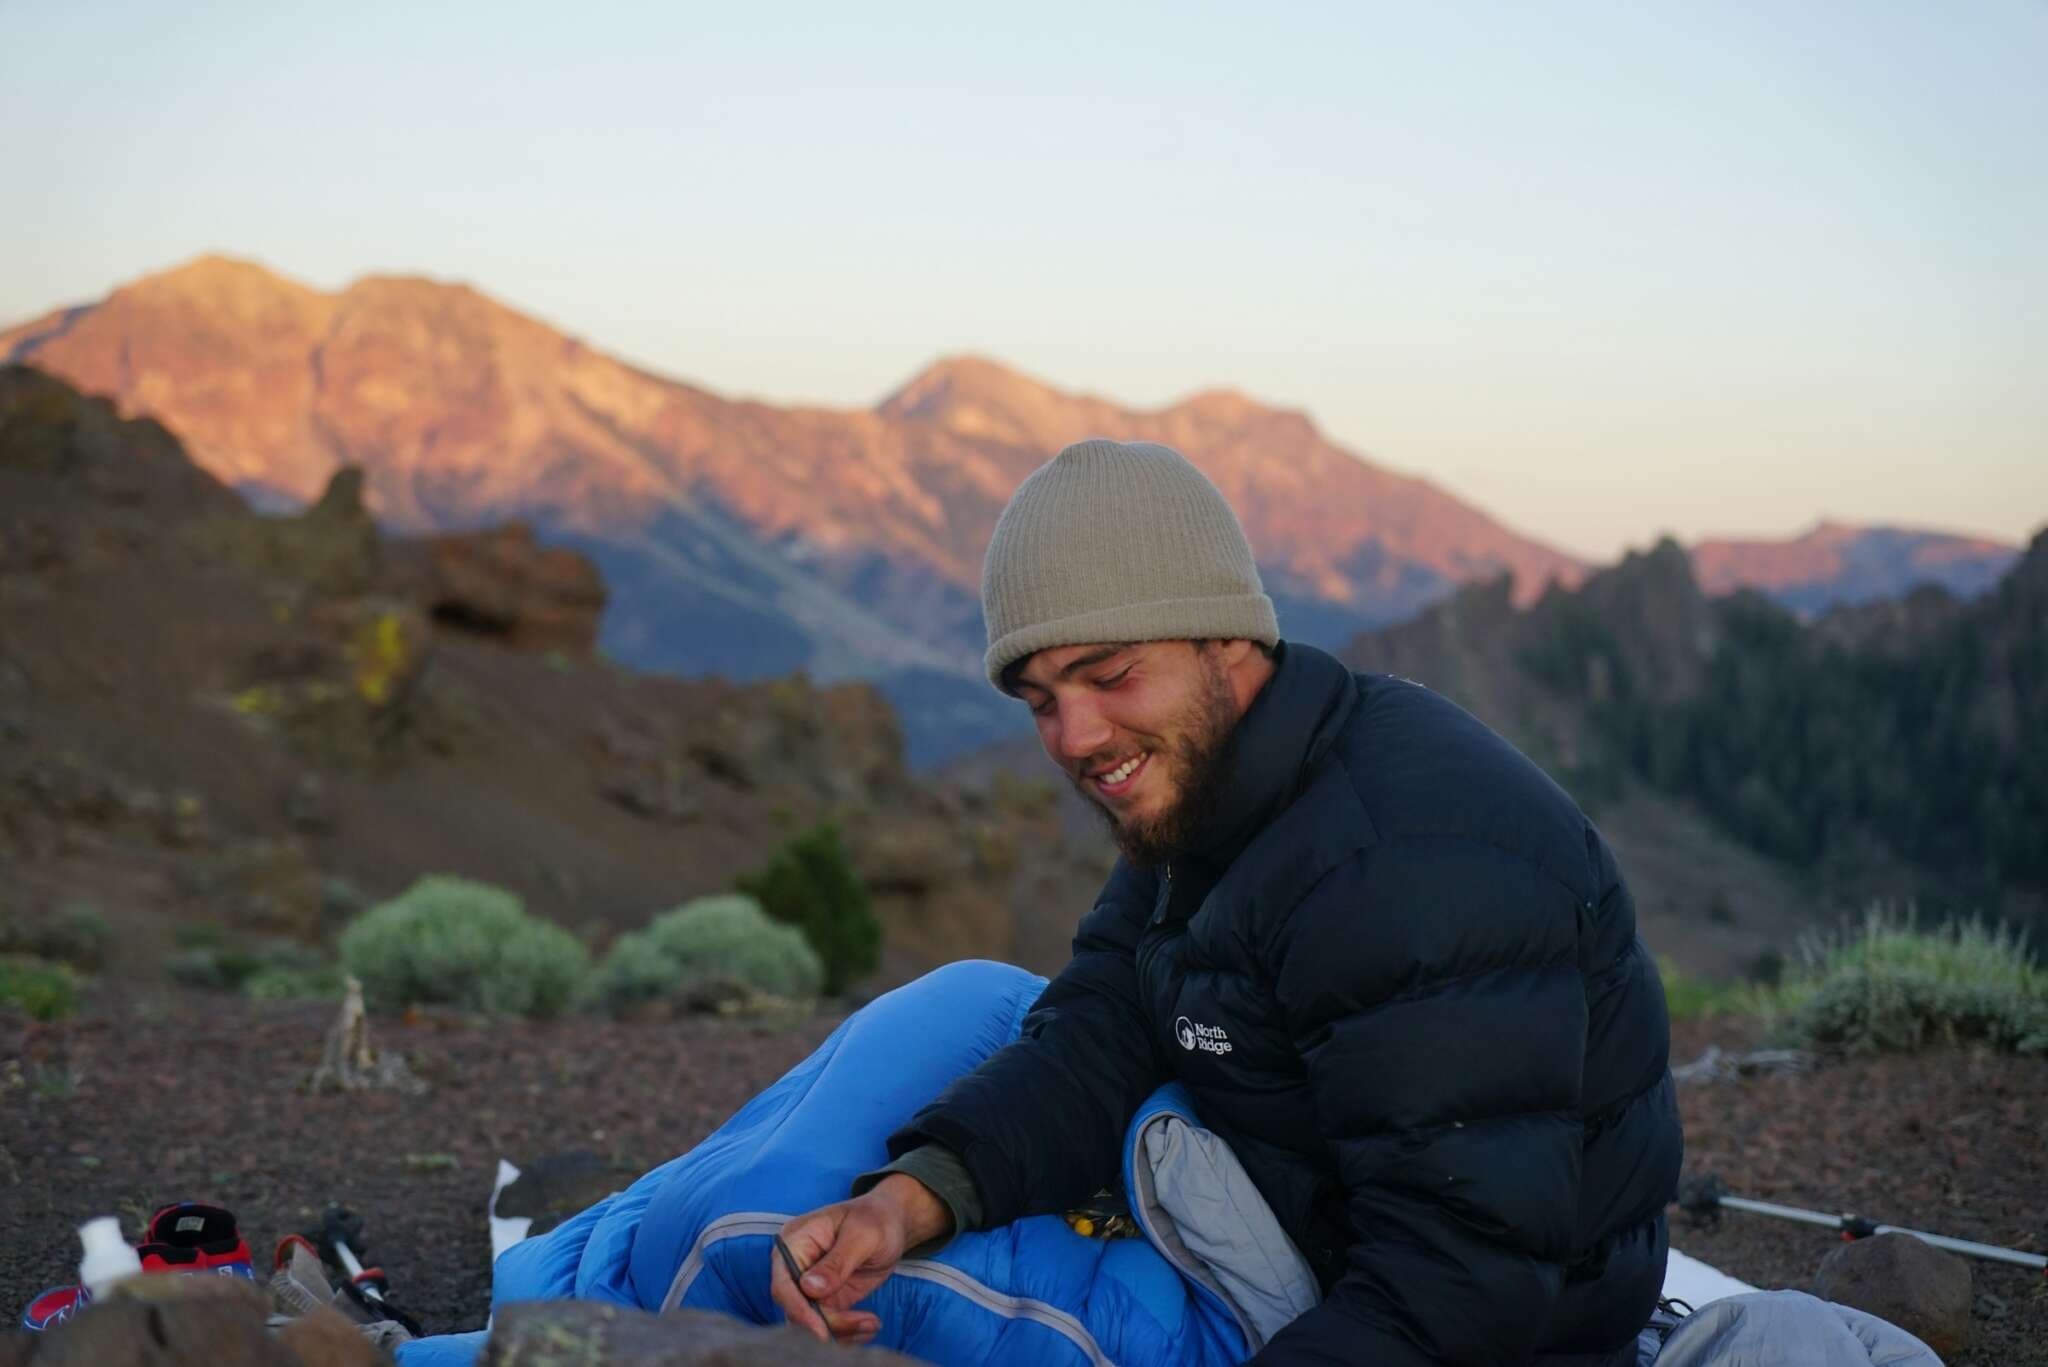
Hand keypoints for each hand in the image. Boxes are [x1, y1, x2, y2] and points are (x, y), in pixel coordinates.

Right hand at [770, 1175, 951, 1343]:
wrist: (891, 1223)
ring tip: (872, 1323)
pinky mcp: (825, 1299)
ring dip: (842, 1330)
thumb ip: (837, 1261)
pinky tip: (869, 1326)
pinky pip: (828, 1325)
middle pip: (796, 1308)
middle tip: (862, 1324)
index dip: (798, 1309)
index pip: (783, 1283)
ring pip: (812, 1323)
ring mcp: (809, 1285)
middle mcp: (796, 1266)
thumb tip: (809, 1288)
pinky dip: (847, 1332)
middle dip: (828, 1324)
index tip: (821, 1331)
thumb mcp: (862, 1235)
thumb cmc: (875, 1218)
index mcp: (796, 1241)